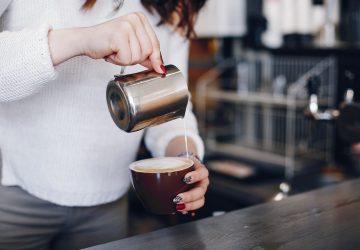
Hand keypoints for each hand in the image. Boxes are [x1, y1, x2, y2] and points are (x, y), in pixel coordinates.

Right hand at [48, 12, 163, 73]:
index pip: (156, 44)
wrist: (86, 41)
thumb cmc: (108, 43)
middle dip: (136, 59)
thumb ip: (147, 55)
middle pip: (149, 52)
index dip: (154, 59)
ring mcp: (127, 26)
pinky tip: (111, 52)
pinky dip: (118, 61)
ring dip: (126, 60)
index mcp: (140, 19)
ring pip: (138, 56)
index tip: (155, 67)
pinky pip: (127, 59)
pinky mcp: (119, 35)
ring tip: (116, 52)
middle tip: (123, 54)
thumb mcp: (132, 47)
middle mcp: (135, 19)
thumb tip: (160, 68)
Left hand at [173, 157, 208, 214]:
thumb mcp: (178, 161)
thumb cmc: (181, 164)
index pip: (203, 173)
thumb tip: (154, 172)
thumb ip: (169, 165)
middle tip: (178, 198)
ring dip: (190, 205)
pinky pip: (195, 207)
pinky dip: (188, 210)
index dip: (196, 176)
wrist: (183, 167)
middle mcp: (203, 182)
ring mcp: (200, 191)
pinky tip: (181, 211)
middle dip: (190, 196)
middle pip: (201, 190)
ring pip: (200, 201)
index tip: (185, 178)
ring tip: (178, 207)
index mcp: (201, 170)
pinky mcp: (196, 199)